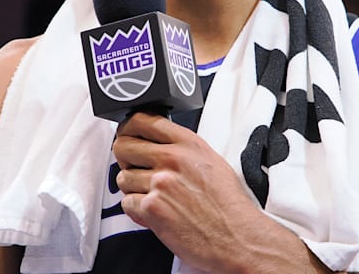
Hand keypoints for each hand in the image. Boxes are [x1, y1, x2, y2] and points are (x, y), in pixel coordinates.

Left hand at [113, 111, 264, 271]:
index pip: (142, 120)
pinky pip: (126, 203)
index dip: (129, 129)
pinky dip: (137, 211)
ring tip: (152, 197)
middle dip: (125, 160)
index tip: (128, 137)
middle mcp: (172, 158)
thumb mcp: (212, 161)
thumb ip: (183, 149)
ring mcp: (160, 182)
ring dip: (132, 189)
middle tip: (135, 170)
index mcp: (188, 143)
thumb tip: (158, 144)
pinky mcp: (152, 208)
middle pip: (123, 146)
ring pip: (122, 177)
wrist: (237, 237)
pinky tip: (154, 213)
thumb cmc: (228, 205)